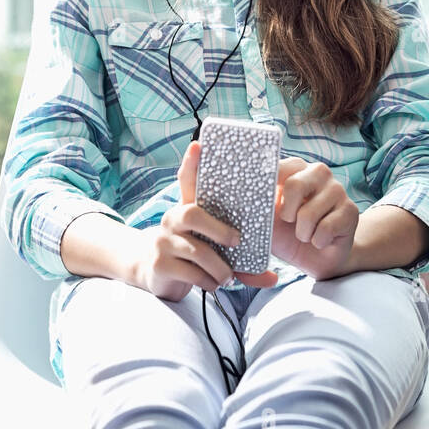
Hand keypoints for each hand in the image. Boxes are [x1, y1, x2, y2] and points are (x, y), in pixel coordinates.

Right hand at [138, 141, 279, 302]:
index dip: (191, 162)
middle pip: (191, 214)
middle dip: (217, 229)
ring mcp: (163, 242)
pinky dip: (209, 282)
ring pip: (197, 251)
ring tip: (227, 276)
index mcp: (187, 208)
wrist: (154, 274)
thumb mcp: (214, 250)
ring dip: (219, 268)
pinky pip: (191, 273)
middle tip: (236, 240)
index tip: (198, 145)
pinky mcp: (160, 264)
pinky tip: (212, 283)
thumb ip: (242, 259)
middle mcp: (172, 220)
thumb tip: (274, 278)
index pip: (186, 179)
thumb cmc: (193, 255)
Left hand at [271, 156, 359, 279]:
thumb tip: (248, 191)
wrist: (316, 258)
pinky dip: (317, 241)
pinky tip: (321, 239)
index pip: (278, 167)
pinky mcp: (350, 210)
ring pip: (308, 214)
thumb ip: (259, 203)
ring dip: (302, 234)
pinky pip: (326, 229)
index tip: (266, 206)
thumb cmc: (287, 234)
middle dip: (287, 215)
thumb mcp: (266, 219)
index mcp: (295, 168)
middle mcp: (318, 172)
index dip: (269, 189)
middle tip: (290, 222)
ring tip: (307, 233)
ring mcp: (337, 189)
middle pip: (294, 186)